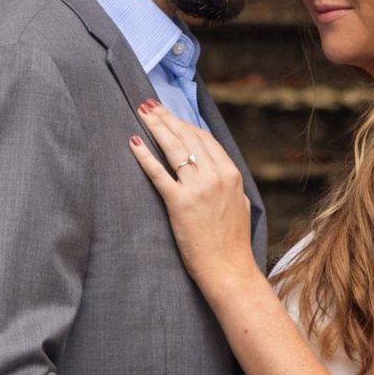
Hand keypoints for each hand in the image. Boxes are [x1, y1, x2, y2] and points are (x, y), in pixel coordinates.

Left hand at [127, 100, 253, 291]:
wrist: (228, 269)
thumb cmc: (232, 243)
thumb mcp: (239, 204)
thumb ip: (227, 183)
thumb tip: (215, 168)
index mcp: (231, 174)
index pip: (204, 138)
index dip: (184, 123)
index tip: (169, 114)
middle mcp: (215, 176)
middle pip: (187, 137)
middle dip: (166, 117)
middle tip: (148, 105)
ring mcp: (197, 189)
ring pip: (173, 149)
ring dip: (155, 127)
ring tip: (141, 114)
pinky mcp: (179, 203)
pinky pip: (158, 173)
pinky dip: (145, 156)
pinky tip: (134, 143)